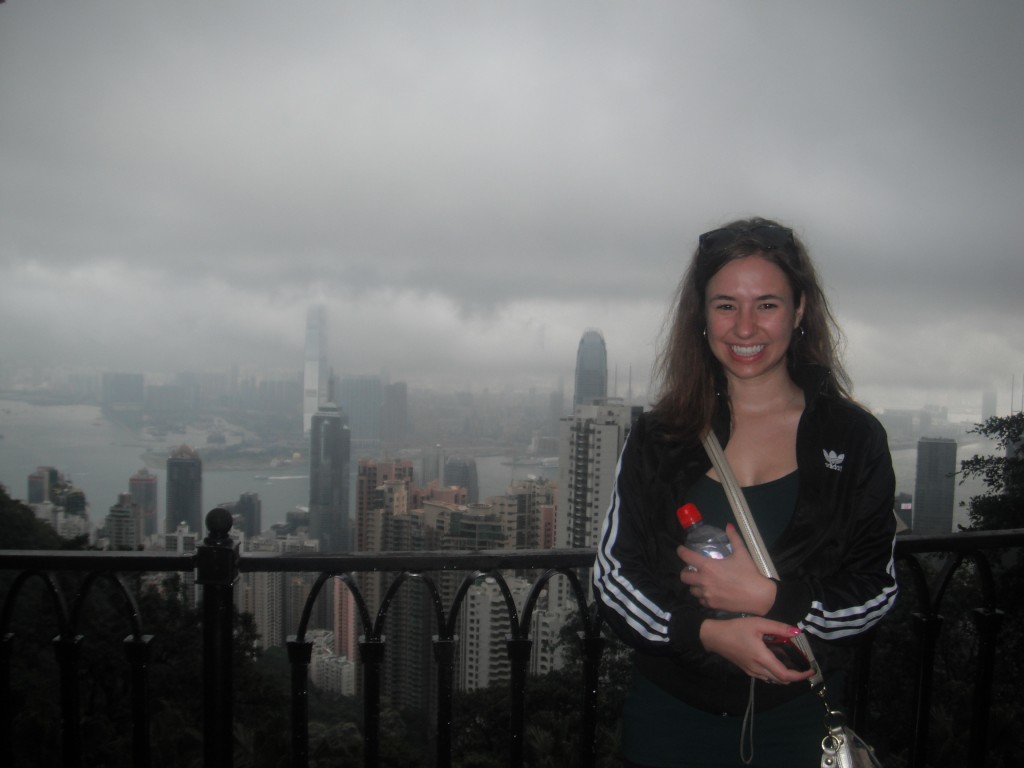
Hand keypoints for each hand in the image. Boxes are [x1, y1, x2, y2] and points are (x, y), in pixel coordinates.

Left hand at [678, 524, 776, 615]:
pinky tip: (710, 592)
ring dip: (694, 584)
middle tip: (693, 569)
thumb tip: (728, 525)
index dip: (681, 551)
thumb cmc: (749, 573)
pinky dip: (702, 596)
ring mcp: (706, 594)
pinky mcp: (711, 605)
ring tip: (702, 581)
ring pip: (691, 589)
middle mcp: (703, 580)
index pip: (687, 557)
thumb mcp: (741, 553)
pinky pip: (700, 600)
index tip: (681, 550)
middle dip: (686, 571)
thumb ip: (733, 538)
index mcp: (708, 566)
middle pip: (684, 576)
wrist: (758, 596)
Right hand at [700, 617, 815, 684]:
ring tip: (792, 664)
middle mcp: (758, 669)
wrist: (714, 636)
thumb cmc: (735, 628)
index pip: (785, 675)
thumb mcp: (757, 623)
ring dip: (785, 676)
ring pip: (773, 680)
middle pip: (781, 680)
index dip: (800, 676)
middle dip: (795, 676)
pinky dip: (775, 673)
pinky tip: (776, 662)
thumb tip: (797, 632)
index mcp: (762, 658)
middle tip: (803, 666)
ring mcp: (751, 671)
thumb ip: (778, 628)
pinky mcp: (747, 670)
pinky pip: (765, 676)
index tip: (811, 671)